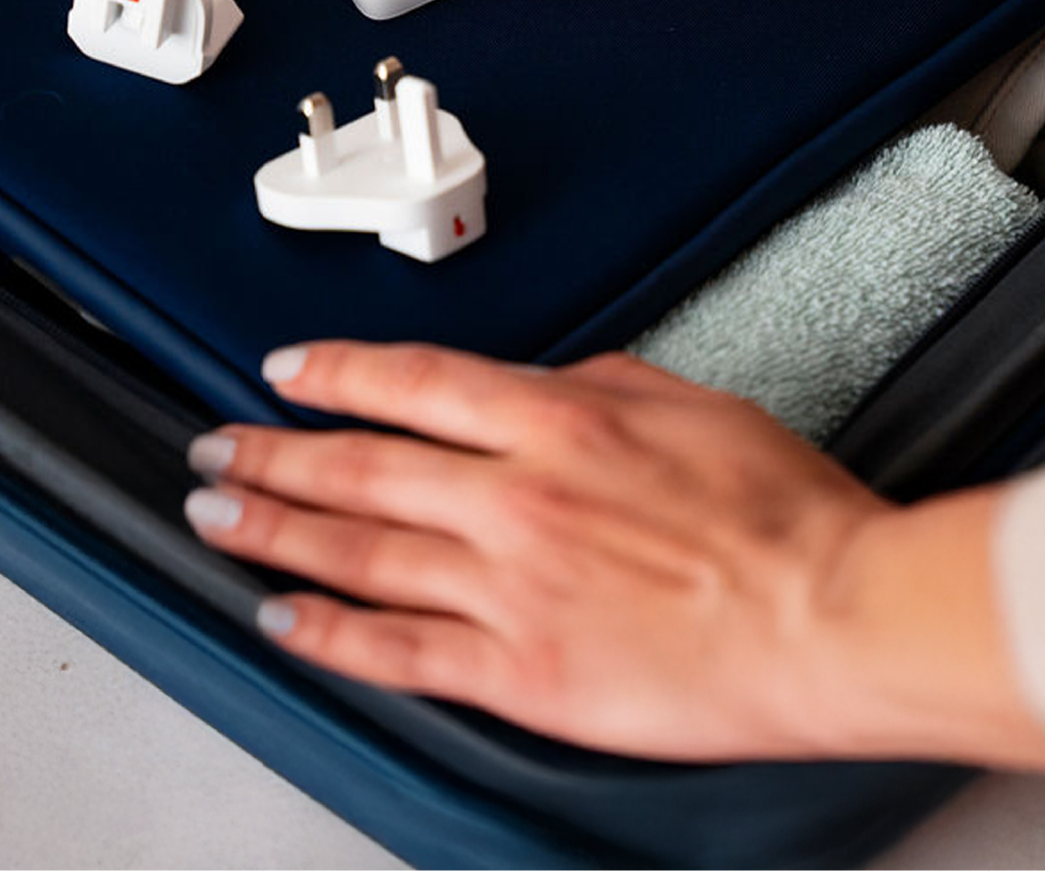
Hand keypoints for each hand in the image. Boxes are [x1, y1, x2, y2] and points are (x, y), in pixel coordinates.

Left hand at [183, 342, 1044, 771]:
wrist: (830, 616)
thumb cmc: (780, 513)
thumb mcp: (691, 400)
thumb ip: (597, 383)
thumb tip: (539, 381)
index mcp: (559, 420)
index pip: (413, 382)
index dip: (337, 372)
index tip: (289, 371)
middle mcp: (516, 496)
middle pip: (360, 465)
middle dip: (272, 454)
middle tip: (214, 449)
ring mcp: (510, 587)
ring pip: (360, 553)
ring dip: (275, 531)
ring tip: (218, 519)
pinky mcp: (523, 673)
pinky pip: (400, 651)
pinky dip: (330, 633)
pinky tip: (284, 619)